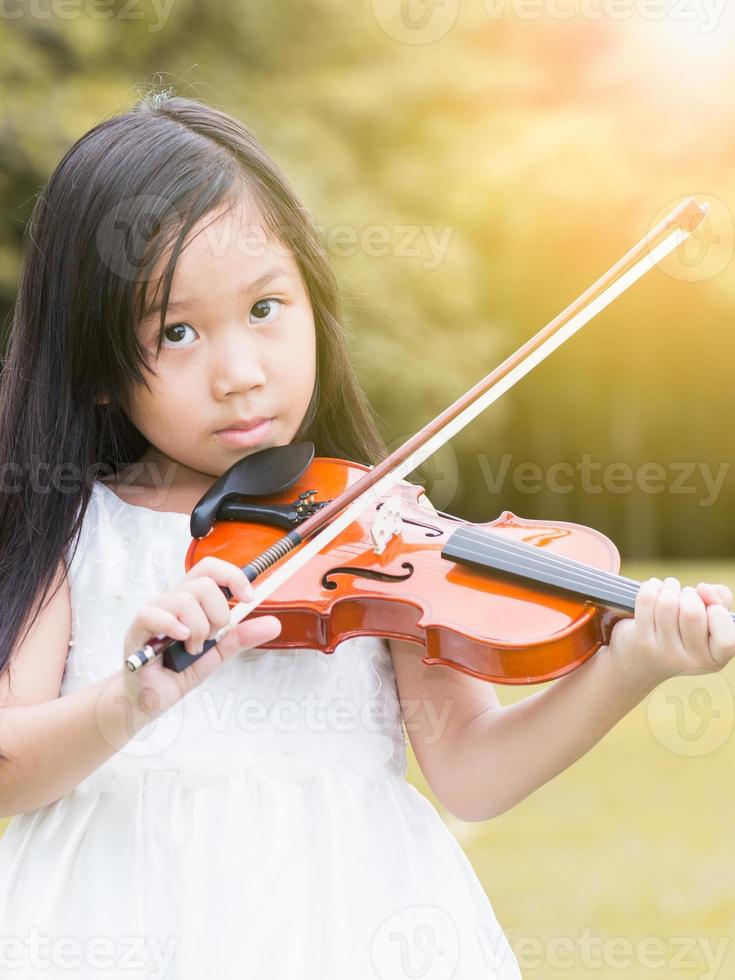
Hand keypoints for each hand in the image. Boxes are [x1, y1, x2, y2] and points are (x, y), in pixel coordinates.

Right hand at [122, 556, 281, 717]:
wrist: (150, 698)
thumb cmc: (177, 671)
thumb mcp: (217, 653)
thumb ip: (241, 637)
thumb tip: (274, 624)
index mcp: (191, 601)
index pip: (211, 570)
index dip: (233, 576)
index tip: (249, 597)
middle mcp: (172, 600)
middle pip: (203, 582)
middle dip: (218, 612)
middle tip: (211, 637)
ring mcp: (154, 613)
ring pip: (185, 599)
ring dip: (198, 628)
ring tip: (192, 648)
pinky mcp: (137, 630)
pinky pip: (154, 613)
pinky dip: (174, 626)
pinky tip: (180, 641)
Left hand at [606, 576, 734, 689]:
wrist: (641, 660)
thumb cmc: (683, 633)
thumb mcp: (709, 620)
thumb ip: (720, 600)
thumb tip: (704, 588)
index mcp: (715, 660)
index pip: (727, 638)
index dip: (717, 612)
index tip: (708, 606)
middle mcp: (691, 663)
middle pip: (693, 613)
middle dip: (689, 594)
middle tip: (684, 596)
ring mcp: (664, 654)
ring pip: (668, 603)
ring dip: (669, 587)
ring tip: (668, 590)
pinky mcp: (641, 641)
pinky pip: (647, 601)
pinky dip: (651, 587)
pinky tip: (653, 589)